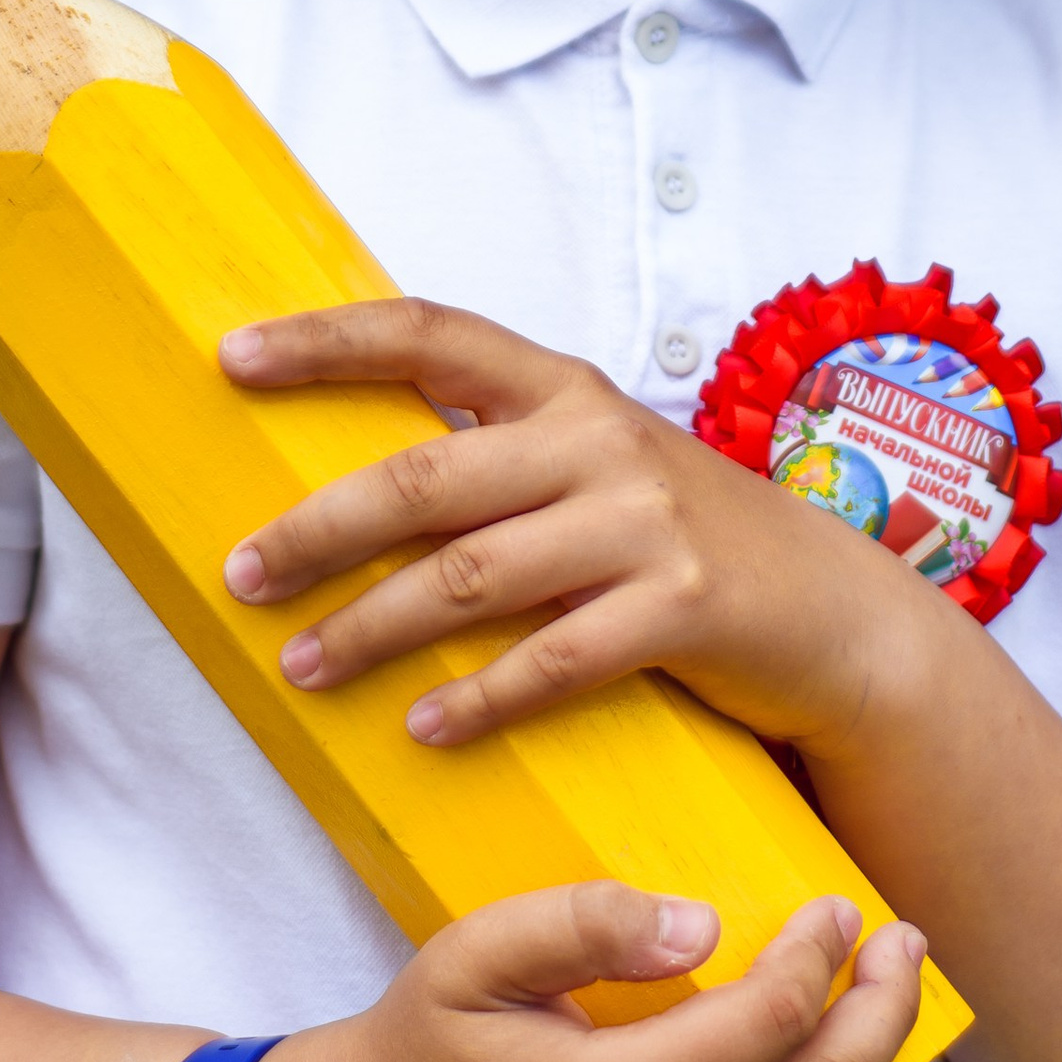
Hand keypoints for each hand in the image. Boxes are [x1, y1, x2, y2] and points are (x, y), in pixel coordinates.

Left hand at [217, 298, 907, 759]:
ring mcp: (645, 523)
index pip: (428, 334)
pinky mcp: (684, 607)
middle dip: (318, 528)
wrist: (830, 612)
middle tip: (239, 575)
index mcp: (563, 389)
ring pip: (472, 576)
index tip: (231, 358)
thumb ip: (498, 455)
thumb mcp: (595, 467)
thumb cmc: (679, 539)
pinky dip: (480, 697)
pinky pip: (556, 659)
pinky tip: (423, 728)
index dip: (326, 342)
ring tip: (302, 668)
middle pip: (426, 477)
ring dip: (371, 629)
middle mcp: (599, 439)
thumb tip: (348, 480)